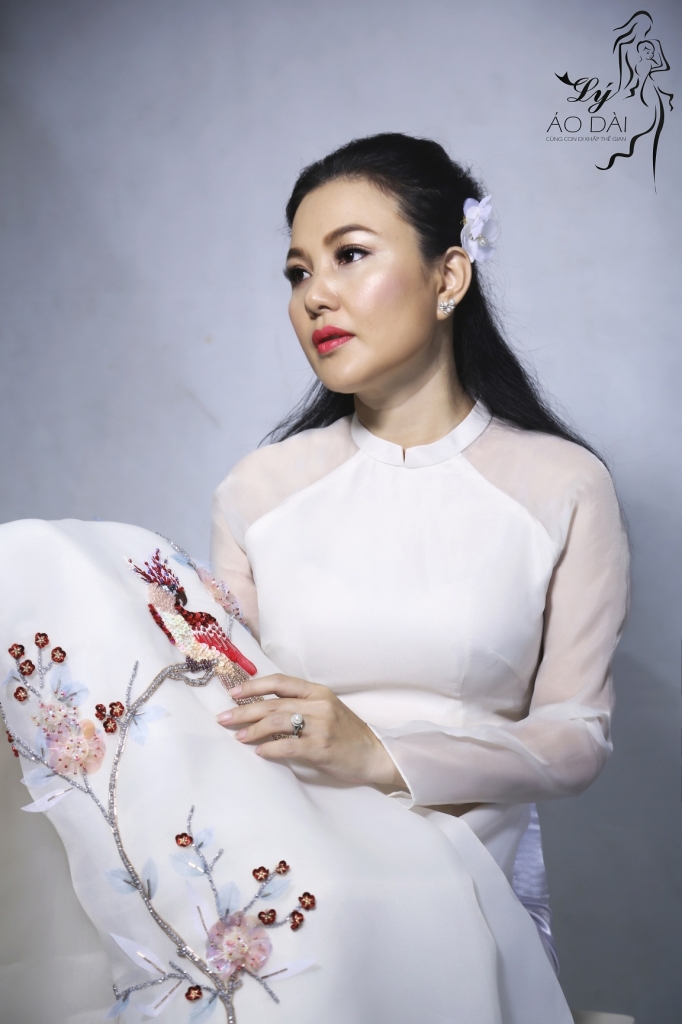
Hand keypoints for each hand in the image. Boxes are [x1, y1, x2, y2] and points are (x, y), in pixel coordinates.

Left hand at [215, 674, 404, 788]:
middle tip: (223, 718)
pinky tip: (260, 752)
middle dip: (243, 710)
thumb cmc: (347, 733)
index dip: (254, 686)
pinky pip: (289, 746)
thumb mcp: (326, 710)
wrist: (374, 754)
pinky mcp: (322, 747)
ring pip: (277, 723)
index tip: (234, 693)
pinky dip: (271, 749)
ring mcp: (321, 725)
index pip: (280, 682)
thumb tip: (262, 709)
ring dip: (253, 730)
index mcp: (318, 691)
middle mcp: (319, 704)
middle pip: (272, 704)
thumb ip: (300, 705)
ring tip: (238, 736)